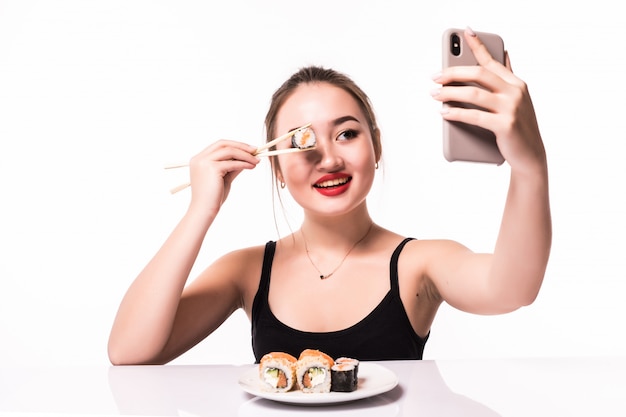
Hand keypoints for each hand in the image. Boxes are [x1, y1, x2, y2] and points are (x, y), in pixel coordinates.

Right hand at [187, 140, 259, 213]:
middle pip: (223, 144)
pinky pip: (232, 163)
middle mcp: (199, 158)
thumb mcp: (224, 178)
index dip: (234, 145)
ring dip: (245, 155)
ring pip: (229, 151)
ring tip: (256, 161)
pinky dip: (244, 163)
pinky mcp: (212, 168)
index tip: (248, 149)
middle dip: (240, 145)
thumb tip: (246, 159)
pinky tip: (251, 166)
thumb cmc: (213, 198)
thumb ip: (233, 167)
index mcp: (199, 159)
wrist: (204, 211)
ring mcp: (204, 162)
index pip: (219, 145)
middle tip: (255, 150)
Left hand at [432, 27, 546, 174]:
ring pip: (473, 94)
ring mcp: (511, 108)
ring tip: (434, 94)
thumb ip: (507, 79)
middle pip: (478, 74)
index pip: (492, 60)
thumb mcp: (517, 100)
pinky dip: (456, 113)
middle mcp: (515, 92)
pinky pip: (474, 116)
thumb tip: (503, 54)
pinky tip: (444, 113)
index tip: (465, 32)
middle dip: (453, 73)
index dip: (478, 45)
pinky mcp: (505, 125)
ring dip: (449, 93)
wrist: (530, 156)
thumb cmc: (518, 128)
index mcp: (516, 83)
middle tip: (435, 76)